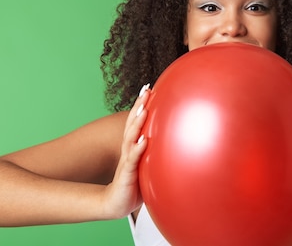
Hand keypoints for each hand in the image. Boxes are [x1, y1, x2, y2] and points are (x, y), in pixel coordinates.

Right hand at [102, 84, 149, 218]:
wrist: (116, 203)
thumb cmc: (133, 183)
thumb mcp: (146, 164)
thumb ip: (155, 153)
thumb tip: (175, 143)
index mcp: (133, 146)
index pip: (136, 121)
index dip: (141, 105)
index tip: (148, 88)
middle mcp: (128, 149)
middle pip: (133, 124)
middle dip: (139, 106)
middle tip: (146, 90)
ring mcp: (127, 161)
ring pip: (131, 138)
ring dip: (137, 123)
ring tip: (144, 109)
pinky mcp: (127, 174)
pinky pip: (133, 160)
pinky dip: (138, 149)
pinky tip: (143, 140)